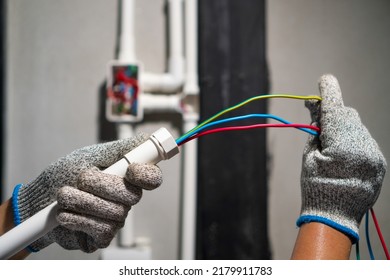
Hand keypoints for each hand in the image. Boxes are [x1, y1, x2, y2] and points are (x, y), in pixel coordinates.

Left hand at [12, 133, 162, 252]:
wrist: (37, 201)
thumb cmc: (64, 175)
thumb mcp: (88, 156)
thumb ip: (117, 149)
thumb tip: (145, 138)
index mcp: (125, 177)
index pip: (152, 178)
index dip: (147, 175)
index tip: (130, 169)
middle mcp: (125, 198)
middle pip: (133, 196)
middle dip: (102, 186)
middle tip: (81, 180)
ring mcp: (115, 218)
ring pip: (115, 213)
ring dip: (83, 201)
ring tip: (64, 196)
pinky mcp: (103, 236)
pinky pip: (102, 229)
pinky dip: (79, 219)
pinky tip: (65, 214)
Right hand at [297, 74, 386, 242]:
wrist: (334, 218)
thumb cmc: (315, 187)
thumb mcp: (309, 156)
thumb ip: (317, 130)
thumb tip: (318, 108)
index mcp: (343, 147)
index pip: (335, 110)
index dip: (329, 93)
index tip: (324, 79)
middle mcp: (365, 148)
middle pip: (348, 116)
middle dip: (333, 114)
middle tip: (317, 119)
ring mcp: (375, 156)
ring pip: (357, 128)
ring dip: (343, 129)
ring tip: (330, 146)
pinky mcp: (380, 163)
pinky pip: (365, 141)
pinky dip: (352, 141)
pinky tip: (343, 154)